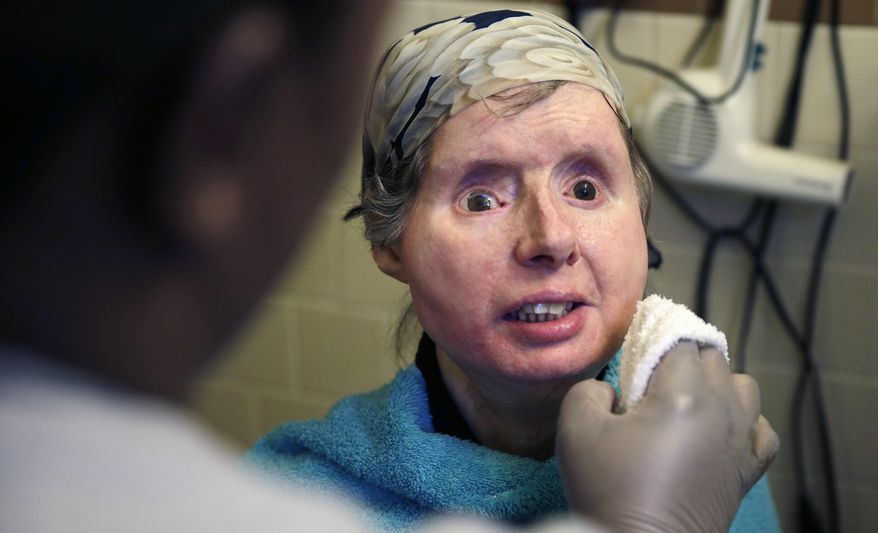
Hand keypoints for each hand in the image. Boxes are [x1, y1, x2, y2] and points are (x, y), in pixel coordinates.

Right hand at [556, 342, 778, 532]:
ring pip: (744, 386)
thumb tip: (609, 390)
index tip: (638, 353)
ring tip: (686, 401)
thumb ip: (587, 391)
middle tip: (651, 381)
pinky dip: (745, 422)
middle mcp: (720, 411)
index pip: (681, 342)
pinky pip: (761, 430)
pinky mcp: (747, 471)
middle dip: (684, 359)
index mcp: (682, 395)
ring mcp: (739, 441)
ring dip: (717, 383)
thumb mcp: (574, 430)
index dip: (658, 340)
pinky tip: (719, 430)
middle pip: (713, 358)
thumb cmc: (609, 491)